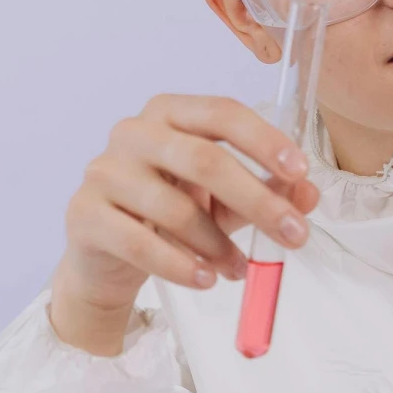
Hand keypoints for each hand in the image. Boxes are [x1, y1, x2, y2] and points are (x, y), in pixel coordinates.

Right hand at [47, 96, 318, 355]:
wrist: (106, 256)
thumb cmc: (168, 215)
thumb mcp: (224, 201)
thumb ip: (266, 192)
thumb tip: (308, 196)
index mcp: (170, 113)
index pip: (222, 113)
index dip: (265, 141)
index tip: (300, 173)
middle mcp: (133, 132)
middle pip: (204, 159)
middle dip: (257, 200)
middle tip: (293, 235)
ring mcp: (104, 171)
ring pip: (175, 208)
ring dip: (218, 244)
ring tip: (240, 269)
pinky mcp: (84, 213)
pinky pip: (140, 243)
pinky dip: (180, 266)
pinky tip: (206, 279)